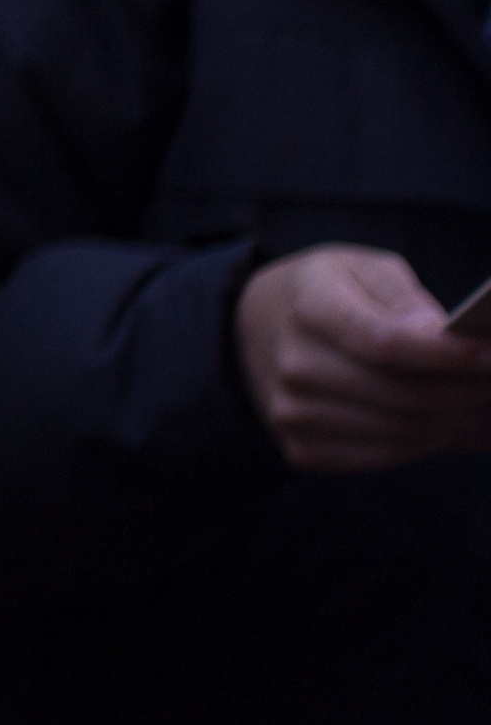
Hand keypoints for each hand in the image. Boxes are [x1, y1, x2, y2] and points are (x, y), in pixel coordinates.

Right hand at [230, 245, 490, 472]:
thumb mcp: (362, 269)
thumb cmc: (330, 292)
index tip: (490, 356)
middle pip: (400, 395)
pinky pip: (381, 455)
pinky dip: (428, 445)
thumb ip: (403, 296)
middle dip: (466, 394)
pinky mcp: (300, 446)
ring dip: (456, 424)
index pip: (383, 342)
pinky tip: (454, 426)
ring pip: (399, 432)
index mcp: (308, 305)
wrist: (257, 328)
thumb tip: (437, 334)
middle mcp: (292, 362)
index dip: (444, 355)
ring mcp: (291, 410)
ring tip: (486, 407)